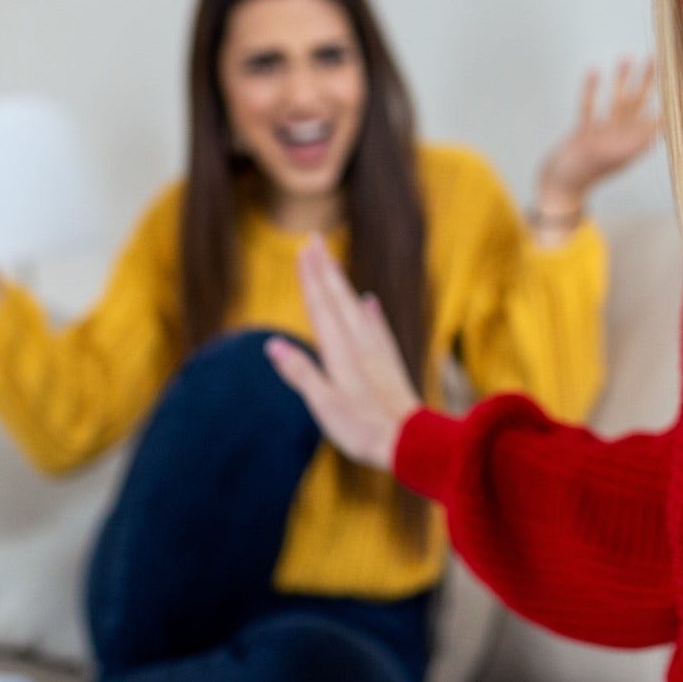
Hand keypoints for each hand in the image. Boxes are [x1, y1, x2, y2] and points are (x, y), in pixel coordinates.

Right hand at [267, 237, 422, 471]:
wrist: (411, 442)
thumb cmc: (363, 428)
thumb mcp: (324, 404)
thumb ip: (300, 373)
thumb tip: (272, 344)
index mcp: (340, 353)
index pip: (321, 307)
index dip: (311, 278)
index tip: (304, 249)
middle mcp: (359, 345)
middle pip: (338, 299)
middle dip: (325, 268)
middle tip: (314, 239)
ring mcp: (377, 353)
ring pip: (356, 308)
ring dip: (343, 284)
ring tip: (333, 263)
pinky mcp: (389, 364)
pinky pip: (378, 328)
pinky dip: (370, 312)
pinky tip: (370, 302)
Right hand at [535, 57, 660, 214]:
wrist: (555, 190)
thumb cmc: (580, 175)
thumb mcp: (608, 154)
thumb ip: (634, 138)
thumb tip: (662, 123)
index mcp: (632, 144)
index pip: (659, 117)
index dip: (672, 100)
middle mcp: (621, 138)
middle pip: (639, 104)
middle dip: (648, 82)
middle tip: (659, 59)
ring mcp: (602, 136)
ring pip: (616, 103)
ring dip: (622, 81)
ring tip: (627, 57)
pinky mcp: (583, 135)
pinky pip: (591, 108)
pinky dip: (593, 90)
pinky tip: (595, 71)